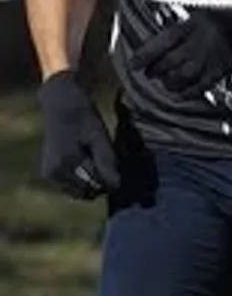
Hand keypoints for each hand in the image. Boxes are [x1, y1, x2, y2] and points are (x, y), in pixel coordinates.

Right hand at [37, 71, 119, 200]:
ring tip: (97, 159)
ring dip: (92, 181)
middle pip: (87, 191)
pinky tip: (88, 162)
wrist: (60, 104)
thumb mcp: (99, 136)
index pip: (97, 185)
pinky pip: (72, 186)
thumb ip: (106, 161)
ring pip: (79, 191)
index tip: (118, 165)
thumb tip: (116, 186)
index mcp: (66, 164)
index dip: (113, 178)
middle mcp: (54, 174)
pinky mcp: (49, 173)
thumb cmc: (83, 117)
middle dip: (101, 182)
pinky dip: (83, 179)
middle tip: (107, 160)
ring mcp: (50, 175)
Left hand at [128, 5, 231, 98]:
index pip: (162, 42)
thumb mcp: (204, 14)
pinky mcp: (220, 72)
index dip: (145, 55)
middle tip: (148, 72)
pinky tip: (178, 92)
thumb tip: (159, 46)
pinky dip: (184, 93)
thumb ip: (184, 29)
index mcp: (195, 24)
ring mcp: (211, 59)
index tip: (134, 64)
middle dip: (154, 70)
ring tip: (163, 81)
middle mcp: (201, 43)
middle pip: (168, 62)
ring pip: (179, 77)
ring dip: (167, 82)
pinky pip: (197, 88)